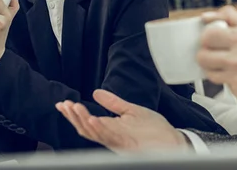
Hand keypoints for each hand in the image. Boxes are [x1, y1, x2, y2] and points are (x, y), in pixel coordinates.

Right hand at [56, 89, 187, 152]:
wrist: (174, 142)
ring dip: (83, 121)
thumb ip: (113, 103)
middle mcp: (112, 137)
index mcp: (111, 129)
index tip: (62, 103)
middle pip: (86, 129)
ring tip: (74, 109)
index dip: (74, 114)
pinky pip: (110, 137)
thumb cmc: (155, 131)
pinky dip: (100, 128)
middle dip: (73, 117)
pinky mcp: (128, 144)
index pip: (87, 122)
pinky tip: (93, 119)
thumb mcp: (131, 111)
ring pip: (95, 133)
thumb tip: (96, 93)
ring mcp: (119, 141)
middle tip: (64, 105)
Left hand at [197, 6, 236, 105]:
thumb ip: (229, 17)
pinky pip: (224, 86)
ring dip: (216, 68)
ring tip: (231, 64)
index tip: (213, 39)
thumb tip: (205, 16)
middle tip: (217, 52)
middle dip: (207, 53)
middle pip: (202, 57)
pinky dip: (231, 81)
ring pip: (210, 73)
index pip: (207, 36)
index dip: (207, 37)